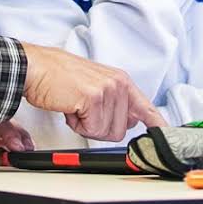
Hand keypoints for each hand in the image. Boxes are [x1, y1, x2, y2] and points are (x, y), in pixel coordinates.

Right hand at [22, 42, 167, 140]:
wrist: (36, 68)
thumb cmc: (59, 78)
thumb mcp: (94, 86)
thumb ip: (116, 103)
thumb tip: (131, 121)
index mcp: (121, 80)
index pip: (146, 107)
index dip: (158, 125)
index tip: (166, 135)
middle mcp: (119, 83)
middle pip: (121, 131)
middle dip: (98, 127)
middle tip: (82, 108)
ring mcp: (108, 90)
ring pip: (107, 133)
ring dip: (86, 125)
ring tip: (74, 104)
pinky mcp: (94, 98)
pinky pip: (92, 130)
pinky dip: (77, 125)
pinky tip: (70, 106)